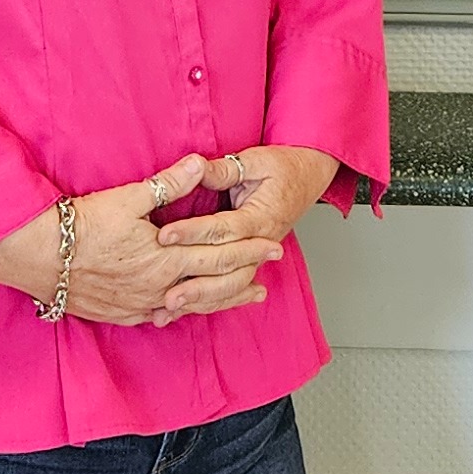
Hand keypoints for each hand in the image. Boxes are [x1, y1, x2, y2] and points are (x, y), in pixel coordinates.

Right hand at [0, 156, 265, 327]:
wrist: (37, 256)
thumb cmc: (80, 225)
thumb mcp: (128, 198)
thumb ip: (169, 184)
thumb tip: (202, 163)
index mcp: (166, 259)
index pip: (220, 254)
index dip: (250, 250)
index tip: (274, 245)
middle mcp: (159, 288)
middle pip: (213, 285)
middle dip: (245, 276)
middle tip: (271, 271)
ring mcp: (140, 305)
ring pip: (192, 306)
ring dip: (221, 299)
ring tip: (245, 297)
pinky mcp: (120, 313)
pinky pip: (160, 317)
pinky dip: (182, 313)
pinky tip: (187, 310)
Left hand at [146, 143, 341, 311]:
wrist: (308, 178)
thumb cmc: (282, 168)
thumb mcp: (255, 161)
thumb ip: (225, 170)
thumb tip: (196, 167)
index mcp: (260, 217)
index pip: (222, 229)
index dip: (192, 233)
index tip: (165, 236)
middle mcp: (261, 243)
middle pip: (226, 269)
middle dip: (195, 283)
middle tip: (167, 293)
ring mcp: (257, 257)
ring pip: (229, 286)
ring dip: (200, 300)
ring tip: (169, 309)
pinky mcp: (251, 262)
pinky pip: (230, 288)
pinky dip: (208, 302)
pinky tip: (184, 312)